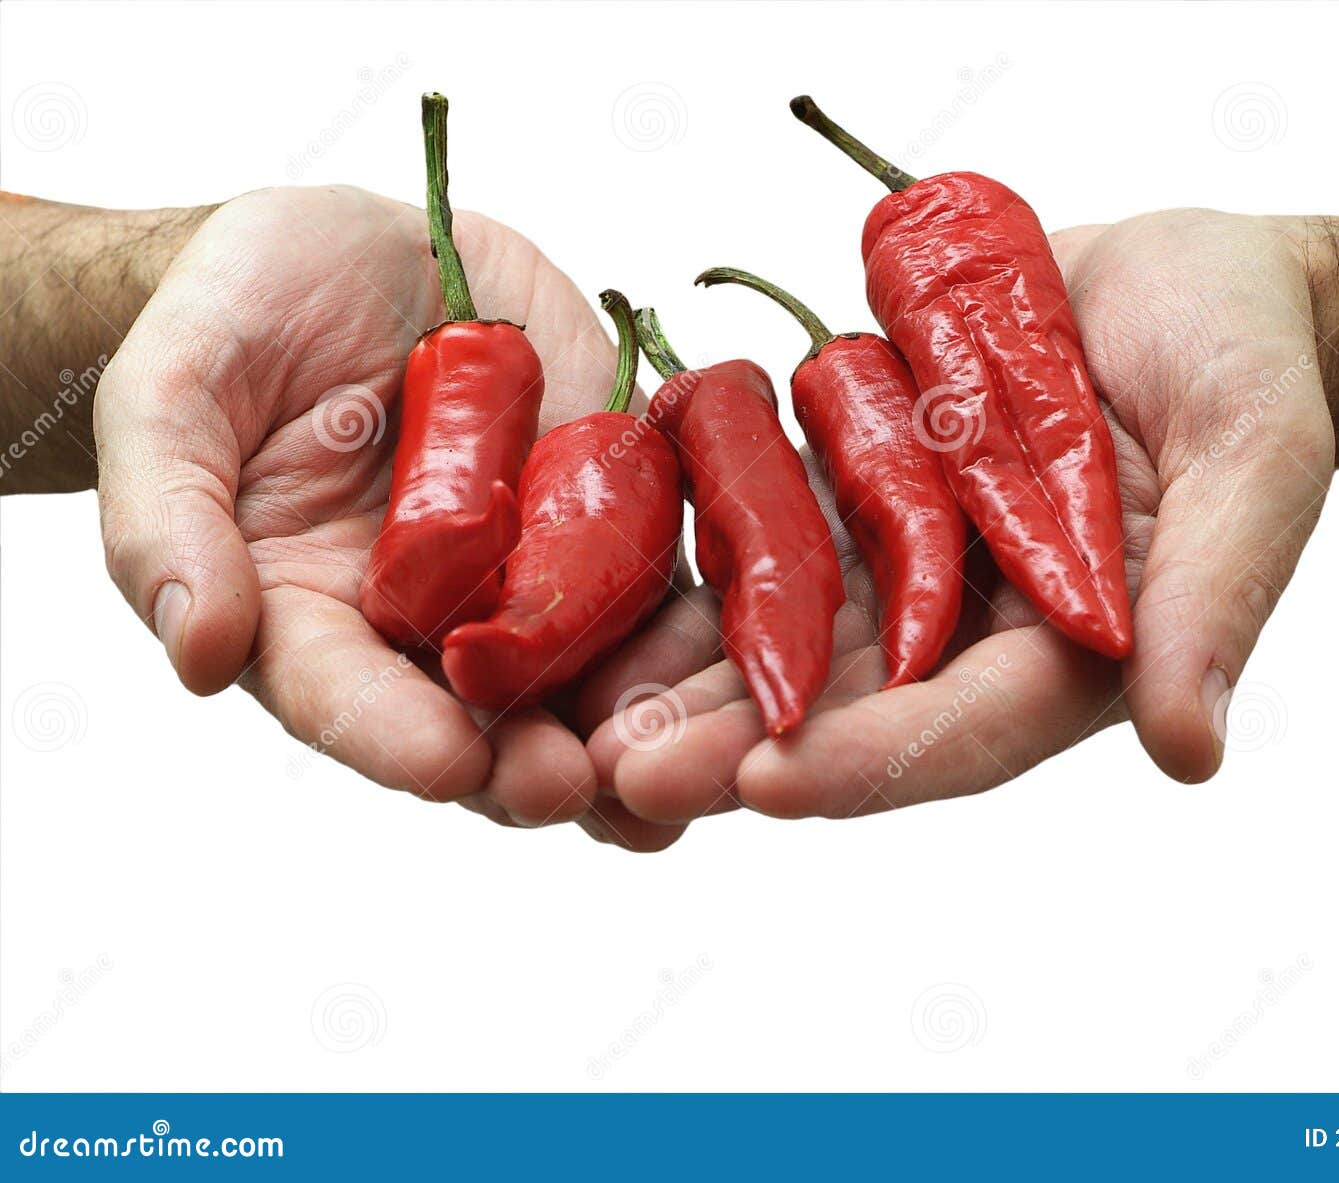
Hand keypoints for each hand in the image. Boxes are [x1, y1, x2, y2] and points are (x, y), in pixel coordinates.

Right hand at [92, 185, 710, 842]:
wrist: (344, 259)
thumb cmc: (230, 333)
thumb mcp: (168, 405)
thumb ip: (169, 525)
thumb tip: (198, 651)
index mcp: (319, 624)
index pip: (353, 703)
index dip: (398, 738)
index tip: (449, 765)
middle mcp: (437, 625)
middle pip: (491, 722)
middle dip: (540, 763)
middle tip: (584, 787)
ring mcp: (535, 571)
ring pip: (596, 672)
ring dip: (644, 721)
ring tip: (691, 759)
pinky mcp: (616, 505)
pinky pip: (668, 569)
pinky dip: (708, 617)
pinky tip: (754, 649)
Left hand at [585, 208, 1335, 819]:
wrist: (1190, 282)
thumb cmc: (1250, 367)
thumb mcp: (1255, 467)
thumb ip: (1217, 599)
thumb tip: (1189, 750)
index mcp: (1071, 652)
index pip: (966, 727)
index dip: (872, 759)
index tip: (772, 783)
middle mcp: (972, 622)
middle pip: (846, 702)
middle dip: (736, 744)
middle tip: (624, 776)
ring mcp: (907, 552)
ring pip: (783, 627)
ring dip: (686, 668)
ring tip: (578, 702)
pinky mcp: (859, 479)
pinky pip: (767, 522)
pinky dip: (692, 549)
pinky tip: (597, 570)